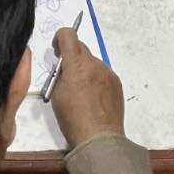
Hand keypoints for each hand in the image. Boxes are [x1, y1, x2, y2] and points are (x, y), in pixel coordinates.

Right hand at [50, 27, 124, 147]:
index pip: (68, 35)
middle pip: (81, 47)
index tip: (57, 51)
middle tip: (66, 73)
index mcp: (76, 65)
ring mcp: (108, 73)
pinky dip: (95, 78)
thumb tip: (66, 68)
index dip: (59, 38)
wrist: (99, 138)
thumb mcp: (56, 94)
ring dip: (84, 67)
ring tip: (81, 90)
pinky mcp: (117, 83)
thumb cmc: (72, 118)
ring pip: (92, 61)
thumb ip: (61, 74)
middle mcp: (94, 64)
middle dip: (71, 54)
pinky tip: (93, 97)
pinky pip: (102, 73)